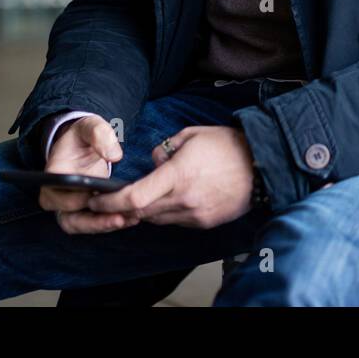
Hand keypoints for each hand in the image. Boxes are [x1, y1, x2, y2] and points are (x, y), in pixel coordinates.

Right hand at [42, 115, 132, 234]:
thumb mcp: (90, 126)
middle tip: (119, 218)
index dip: (73, 200)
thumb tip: (114, 156)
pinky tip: (131, 218)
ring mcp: (69, 206)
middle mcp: (57, 195)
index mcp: (54, 174)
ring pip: (81, 225)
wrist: (84, 144)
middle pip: (68, 218)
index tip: (95, 197)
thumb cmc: (84, 136)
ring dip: (103, 226)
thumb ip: (100, 134)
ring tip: (129, 220)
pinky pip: (92, 224)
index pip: (56, 195)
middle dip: (94, 222)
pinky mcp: (83, 211)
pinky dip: (109, 223)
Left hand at [87, 126, 254, 228]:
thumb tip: (153, 162)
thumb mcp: (191, 135)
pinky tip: (173, 197)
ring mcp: (195, 214)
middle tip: (108, 201)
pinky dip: (167, 211)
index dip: (110, 202)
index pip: (134, 197)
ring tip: (145, 194)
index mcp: (178, 175)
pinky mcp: (205, 222)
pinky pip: (176, 221)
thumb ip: (164, 148)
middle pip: (140, 212)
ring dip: (144, 209)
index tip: (96, 199)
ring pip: (156, 218)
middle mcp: (184, 199)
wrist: (262, 164)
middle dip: (120, 208)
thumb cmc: (227, 145)